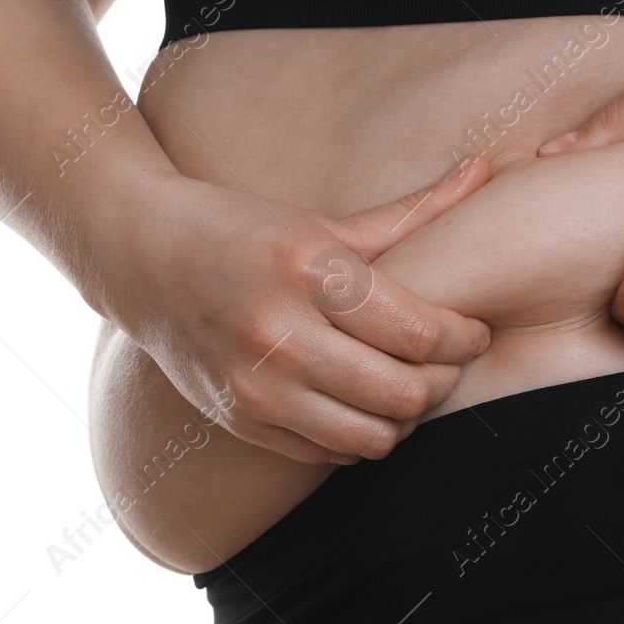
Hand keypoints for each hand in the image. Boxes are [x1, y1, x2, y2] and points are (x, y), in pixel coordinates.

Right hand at [111, 157, 495, 464]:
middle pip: (403, 392)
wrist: (137, 256)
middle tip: (447, 365)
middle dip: (442, 382)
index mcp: (308, 270)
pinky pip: (330, 452)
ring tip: (408, 389)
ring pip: (372, 437)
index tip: (474, 333)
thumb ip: (413, 212)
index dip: (465, 340)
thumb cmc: (242, 231)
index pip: (420, 332)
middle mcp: (279, 332)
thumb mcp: (324, 221)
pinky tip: (362, 405)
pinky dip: (360, 436)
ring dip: (405, 420)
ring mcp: (255, 384)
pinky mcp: (241, 420)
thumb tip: (486, 171)